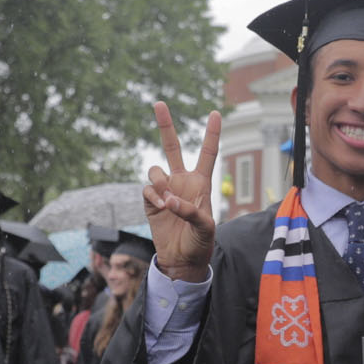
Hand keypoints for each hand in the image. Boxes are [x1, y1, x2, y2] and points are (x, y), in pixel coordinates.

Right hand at [145, 102, 219, 282]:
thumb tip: (170, 200)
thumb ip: (190, 211)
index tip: (215, 113)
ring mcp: (165, 190)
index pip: (207, 153)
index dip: (211, 134)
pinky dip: (154, 196)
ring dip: (160, 183)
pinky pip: (148, 190)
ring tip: (167, 201)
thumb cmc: (200, 242)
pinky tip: (162, 208)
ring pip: (155, 170)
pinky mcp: (151, 202)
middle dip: (165, 126)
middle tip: (159, 104)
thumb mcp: (205, 227)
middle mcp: (182, 181)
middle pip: (172, 147)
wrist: (181, 259)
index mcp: (201, 183)